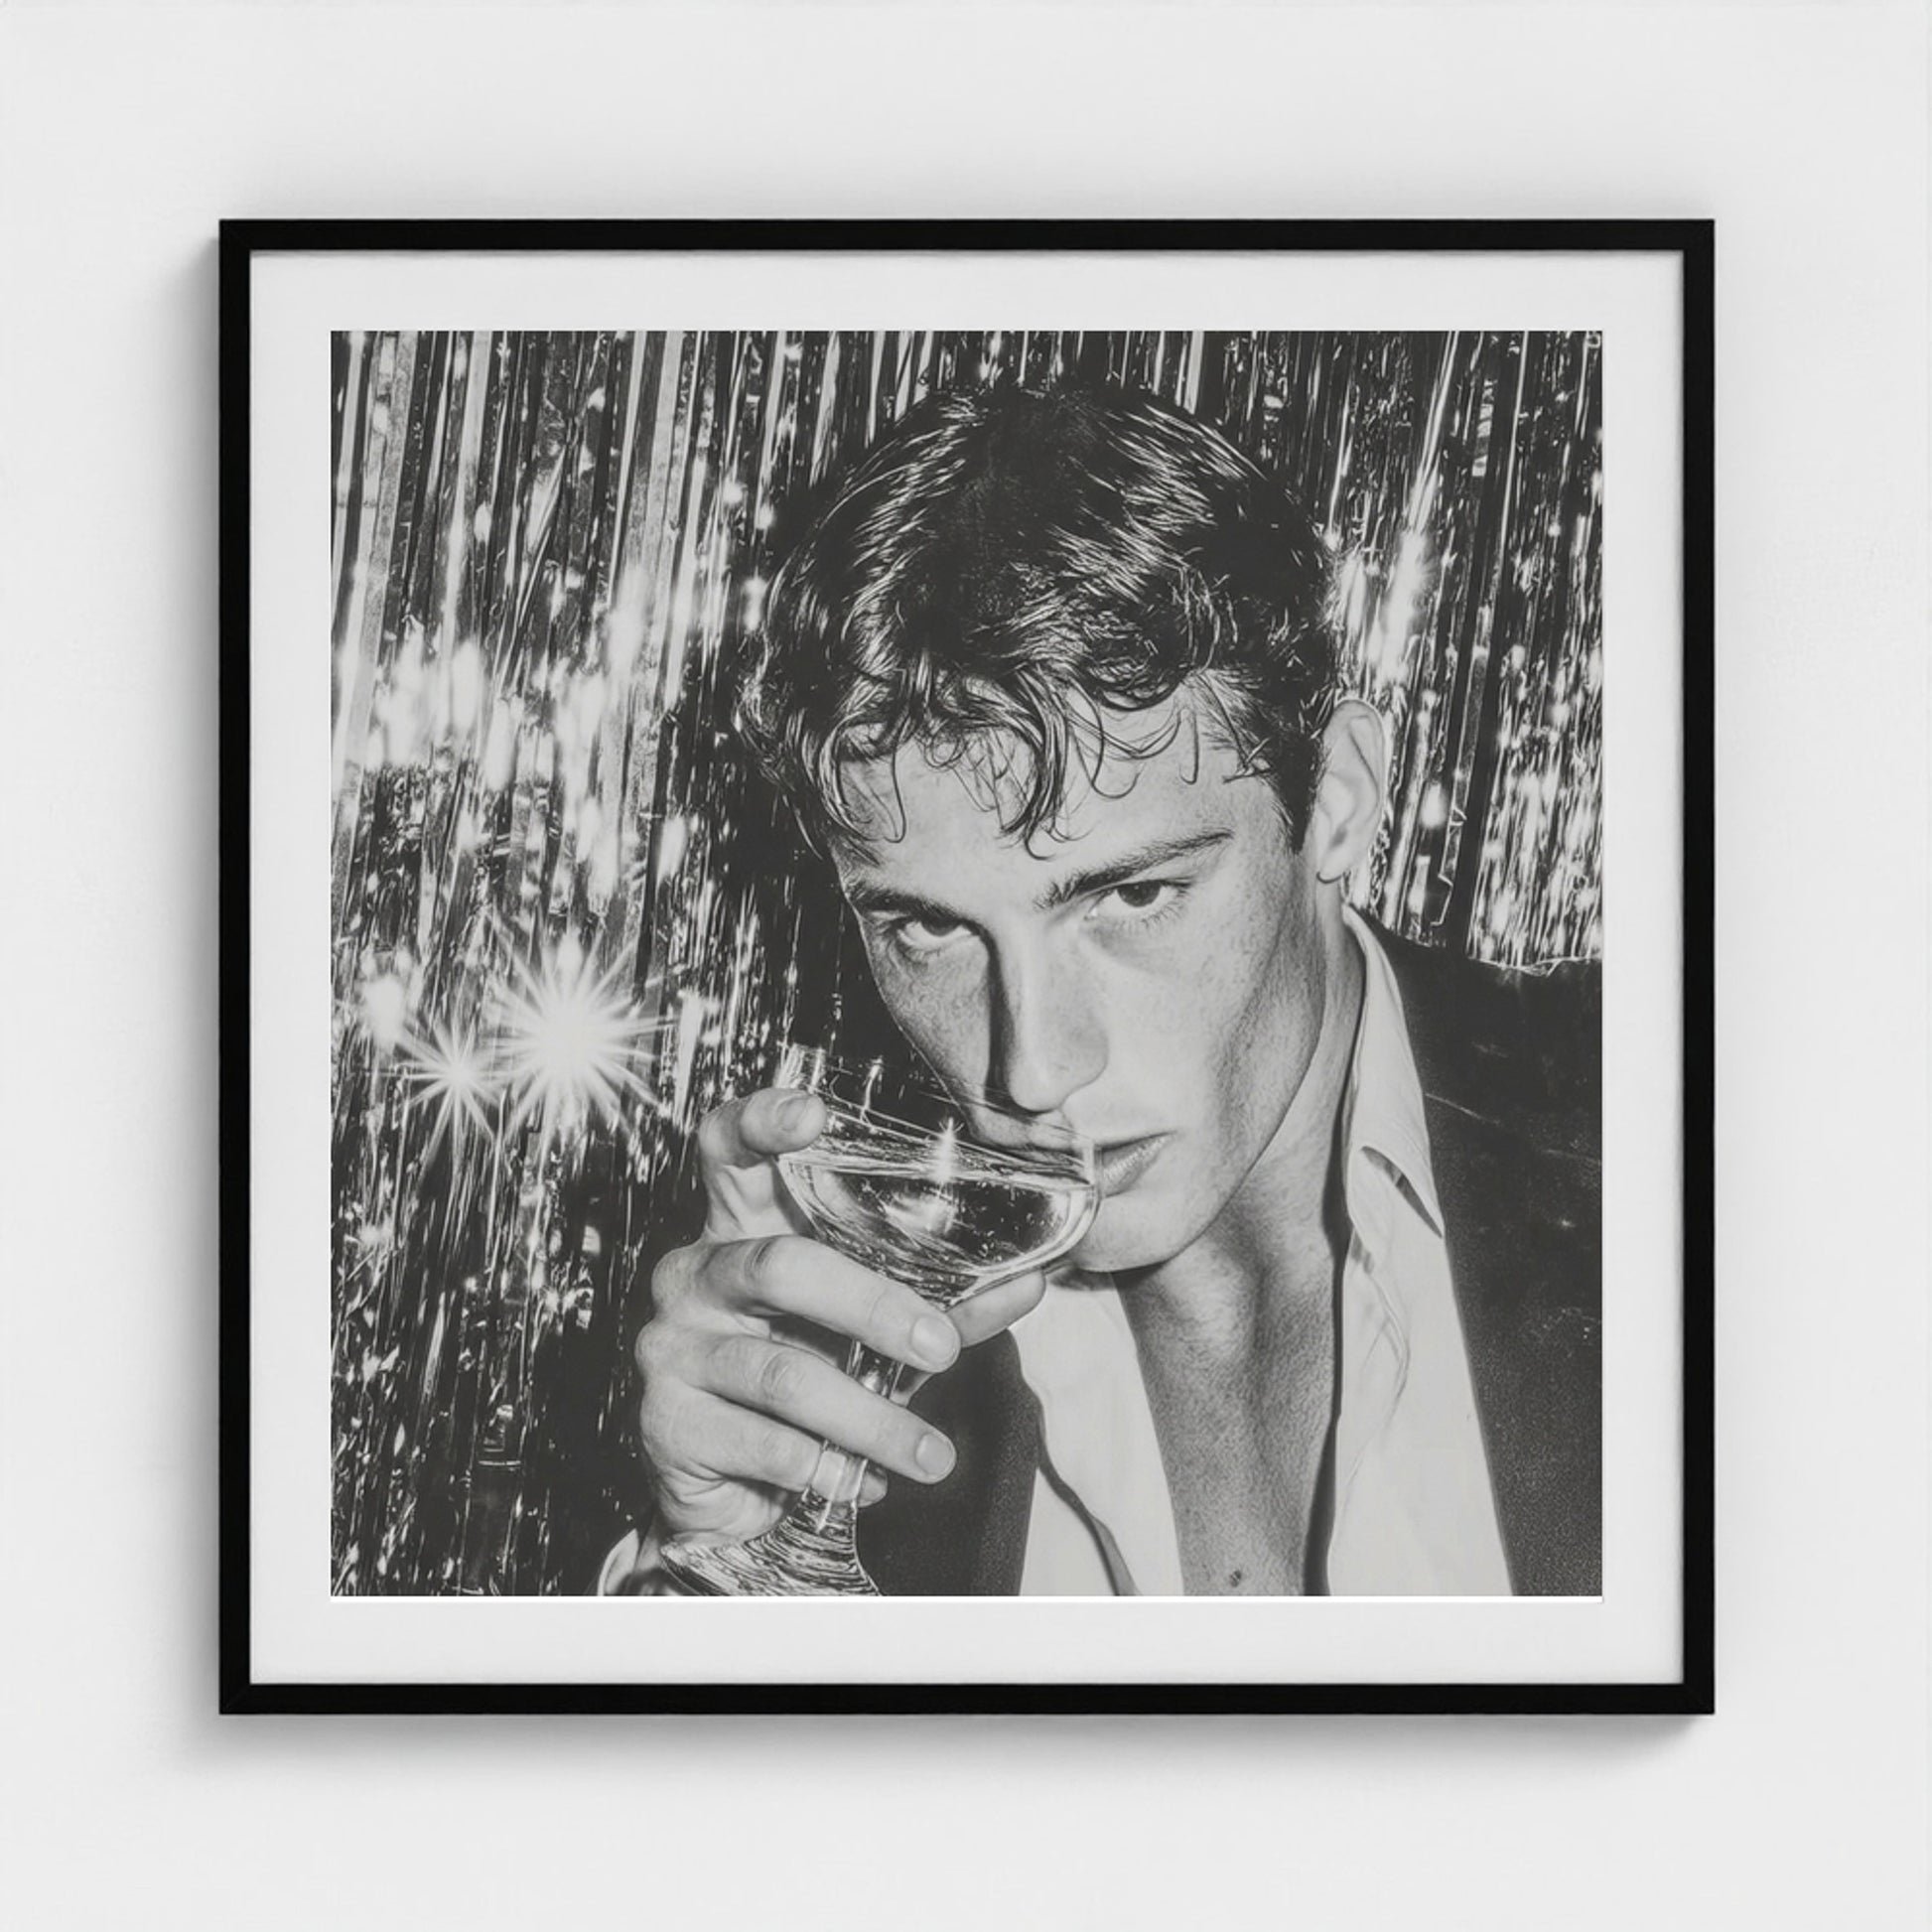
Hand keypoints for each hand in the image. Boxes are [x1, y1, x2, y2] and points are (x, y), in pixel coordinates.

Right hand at [635, 1087, 1041, 1544]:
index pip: (728, 1148)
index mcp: (740, 1227)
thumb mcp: (874, 1330)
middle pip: (779, 1265)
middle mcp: (695, 1273)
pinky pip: (763, 1444)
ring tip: (931, 1455)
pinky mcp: (667, 1423)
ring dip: (872, 1418)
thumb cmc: (810, 1373)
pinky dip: (828, 1468)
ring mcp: (672, 1347)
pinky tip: (864, 1482)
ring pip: (782, 1373)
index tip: (816, 1115)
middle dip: (874, 1308)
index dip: (762, 1121)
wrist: (735, 1491)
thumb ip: (943, 1300)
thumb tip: (1032, 1279)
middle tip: (942, 1349)